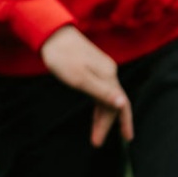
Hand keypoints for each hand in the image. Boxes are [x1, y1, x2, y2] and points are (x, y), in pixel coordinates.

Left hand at [40, 26, 133, 146]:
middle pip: (113, 103)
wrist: (50, 34)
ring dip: (102, 116)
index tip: (127, 139)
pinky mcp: (92, 68)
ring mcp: (101, 70)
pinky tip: (95, 113)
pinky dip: (98, 105)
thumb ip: (101, 91)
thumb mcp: (79, 77)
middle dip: (107, 123)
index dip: (124, 122)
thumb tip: (122, 103)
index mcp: (108, 75)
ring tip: (95, 135)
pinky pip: (99, 91)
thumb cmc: (62, 57)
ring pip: (106, 98)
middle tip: (97, 142)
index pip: (121, 104)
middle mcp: (108, 72)